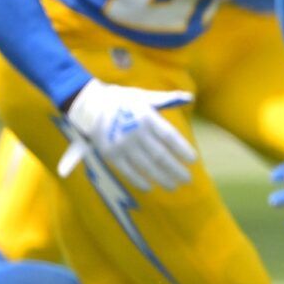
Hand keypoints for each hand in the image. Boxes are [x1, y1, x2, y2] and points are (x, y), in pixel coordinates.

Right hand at [58, 80, 195, 192]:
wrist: (90, 105)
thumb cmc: (122, 101)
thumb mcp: (144, 96)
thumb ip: (167, 99)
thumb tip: (190, 97)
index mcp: (147, 117)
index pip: (170, 137)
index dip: (183, 150)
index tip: (193, 160)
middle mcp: (136, 132)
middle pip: (161, 155)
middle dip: (176, 169)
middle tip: (187, 179)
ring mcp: (123, 145)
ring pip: (146, 166)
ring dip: (162, 178)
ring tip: (173, 186)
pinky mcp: (110, 155)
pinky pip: (127, 171)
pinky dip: (139, 180)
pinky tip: (150, 187)